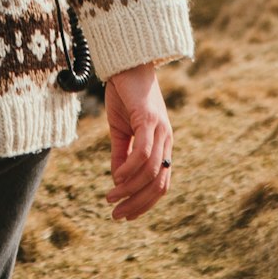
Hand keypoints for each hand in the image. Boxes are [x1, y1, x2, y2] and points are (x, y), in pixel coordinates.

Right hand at [101, 64, 173, 221]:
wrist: (126, 63)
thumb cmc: (125, 95)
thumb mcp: (121, 130)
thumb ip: (121, 154)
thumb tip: (117, 180)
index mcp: (162, 144)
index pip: (160, 183)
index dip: (145, 203)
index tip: (125, 215)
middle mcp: (166, 140)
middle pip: (159, 183)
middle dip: (138, 204)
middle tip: (117, 215)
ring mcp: (160, 130)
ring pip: (151, 171)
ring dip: (130, 189)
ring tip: (111, 197)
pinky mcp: (149, 120)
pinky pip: (143, 152)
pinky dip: (130, 169)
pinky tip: (115, 176)